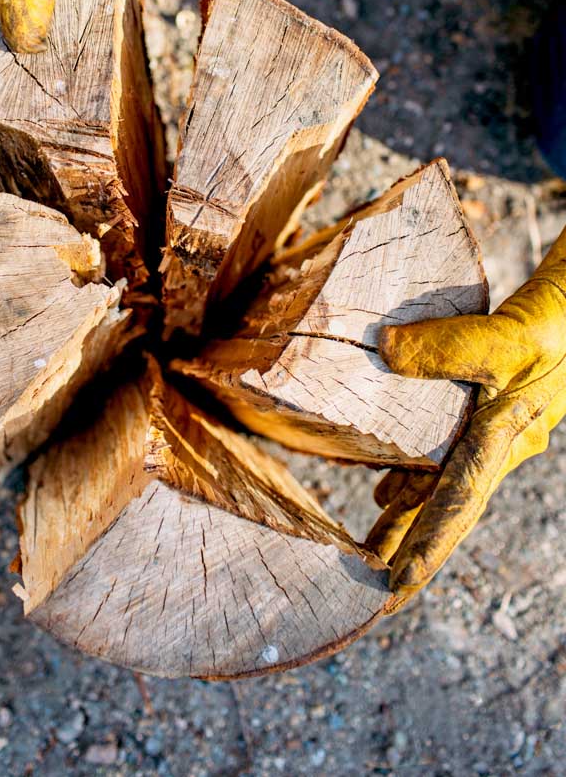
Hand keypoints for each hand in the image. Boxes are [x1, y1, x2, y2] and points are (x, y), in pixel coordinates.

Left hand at [367, 228, 565, 595]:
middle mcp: (499, 447)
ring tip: (370, 548)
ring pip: (441, 485)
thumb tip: (383, 350)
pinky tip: (387, 485)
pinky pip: (444, 456)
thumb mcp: (500, 337)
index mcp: (503, 441)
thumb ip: (442, 346)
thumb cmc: (552, 325)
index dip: (428, 545)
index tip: (398, 584)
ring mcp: (493, 433)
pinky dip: (415, 475)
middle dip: (412, 547)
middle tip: (377, 592)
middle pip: (446, 507)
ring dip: (407, 515)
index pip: (458, 504)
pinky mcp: (486, 412)